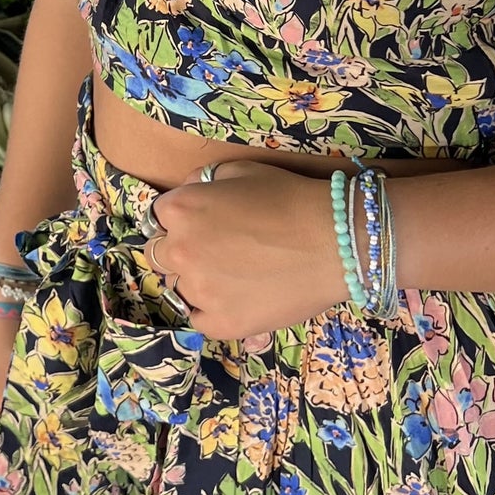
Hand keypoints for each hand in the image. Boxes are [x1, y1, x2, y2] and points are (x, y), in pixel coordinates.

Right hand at [0, 307, 21, 489]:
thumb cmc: (10, 355)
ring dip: (5, 443)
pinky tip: (27, 422)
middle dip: (2, 464)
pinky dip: (3, 426)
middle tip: (34, 471)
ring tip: (35, 449)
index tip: (20, 490)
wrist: (4, 310)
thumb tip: (36, 465)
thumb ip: (23, 433)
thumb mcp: (20, 398)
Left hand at [146, 161, 348, 339]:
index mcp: (178, 210)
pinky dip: (214, 312)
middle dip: (185, 251)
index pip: (160, 218)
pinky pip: (200, 320)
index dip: (184, 220)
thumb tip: (190, 192)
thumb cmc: (290, 198)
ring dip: (200, 282)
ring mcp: (199, 291)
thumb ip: (203, 181)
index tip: (207, 225)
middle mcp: (179, 251)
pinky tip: (240, 298)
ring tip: (238, 275)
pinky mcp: (221, 323)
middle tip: (222, 252)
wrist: (335, 241)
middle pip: (164, 255)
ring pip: (181, 289)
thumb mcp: (240, 171)